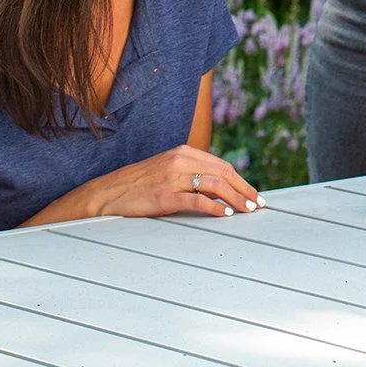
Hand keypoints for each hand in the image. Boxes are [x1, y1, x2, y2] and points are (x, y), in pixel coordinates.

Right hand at [90, 144, 261, 218]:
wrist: (107, 193)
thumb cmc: (138, 185)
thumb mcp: (166, 170)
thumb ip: (190, 173)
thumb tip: (219, 188)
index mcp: (182, 152)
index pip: (221, 165)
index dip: (241, 180)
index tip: (253, 193)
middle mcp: (180, 160)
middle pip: (223, 172)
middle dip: (244, 189)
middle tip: (258, 204)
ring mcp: (173, 177)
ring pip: (215, 184)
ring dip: (236, 198)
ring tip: (248, 210)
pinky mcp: (165, 195)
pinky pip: (197, 200)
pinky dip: (215, 207)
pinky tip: (226, 214)